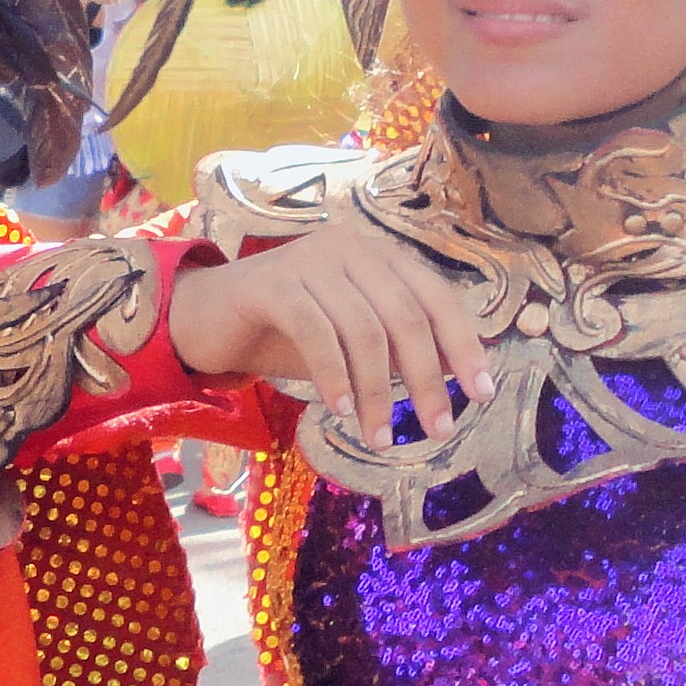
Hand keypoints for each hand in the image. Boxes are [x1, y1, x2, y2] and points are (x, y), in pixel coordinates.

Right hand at [163, 210, 492, 444]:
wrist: (205, 318)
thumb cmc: (284, 332)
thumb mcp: (350, 339)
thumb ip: (395, 347)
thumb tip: (454, 378)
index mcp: (377, 255)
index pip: (436, 297)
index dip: (463, 345)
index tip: (480, 394)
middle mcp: (348, 247)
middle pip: (405, 317)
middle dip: (427, 380)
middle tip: (438, 430)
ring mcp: (309, 260)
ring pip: (363, 331)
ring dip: (378, 392)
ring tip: (379, 437)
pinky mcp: (271, 283)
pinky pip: (317, 334)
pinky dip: (334, 377)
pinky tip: (340, 411)